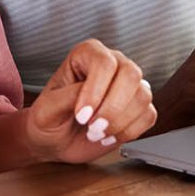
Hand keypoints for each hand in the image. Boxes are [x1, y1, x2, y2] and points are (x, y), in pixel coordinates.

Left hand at [22, 40, 155, 163]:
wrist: (55, 140)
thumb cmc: (48, 119)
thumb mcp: (46, 109)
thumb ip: (66, 98)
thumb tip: (89, 96)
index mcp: (87, 55)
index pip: (104, 63)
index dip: (96, 91)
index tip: (81, 115)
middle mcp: (113, 64)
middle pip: (131, 74)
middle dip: (113, 108)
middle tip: (92, 127)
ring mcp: (128, 86)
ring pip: (143, 96)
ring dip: (120, 122)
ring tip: (96, 133)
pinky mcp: (138, 108)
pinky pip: (149, 115)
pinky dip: (130, 131)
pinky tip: (109, 136)